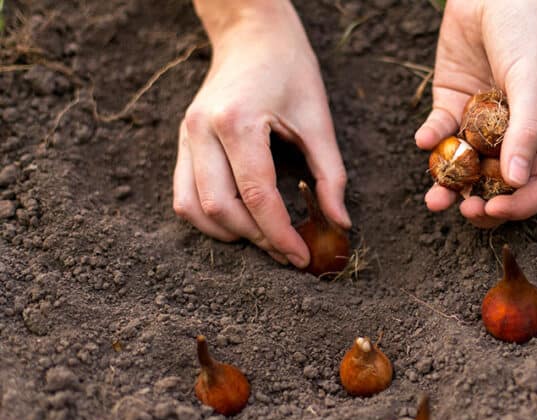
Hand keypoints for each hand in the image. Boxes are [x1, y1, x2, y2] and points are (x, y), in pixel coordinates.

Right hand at [174, 0, 349, 266]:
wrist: (252, 34)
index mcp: (238, 122)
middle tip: (288, 252)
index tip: (302, 258)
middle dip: (257, 239)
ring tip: (265, 240)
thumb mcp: (319, 120)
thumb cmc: (290, 70)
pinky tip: (241, 222)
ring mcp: (186, 136)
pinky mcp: (183, 141)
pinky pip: (183, 195)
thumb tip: (341, 224)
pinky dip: (209, 218)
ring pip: (193, 208)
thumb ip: (331, 175)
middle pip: (220, 208)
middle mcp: (202, 130)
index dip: (281, 234)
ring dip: (229, 234)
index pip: (257, 195)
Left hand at [415, 0, 536, 227]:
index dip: (520, 205)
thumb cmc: (524, 32)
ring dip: (449, 187)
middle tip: (464, 210)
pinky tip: (423, 139)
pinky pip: (440, 134)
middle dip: (481, 203)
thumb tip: (517, 182)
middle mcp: (514, 135)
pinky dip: (430, 140)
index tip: (495, 210)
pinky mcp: (451, 107)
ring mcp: (480, 125)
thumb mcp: (531, 80)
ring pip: (465, 168)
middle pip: (499, 185)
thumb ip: (526, 130)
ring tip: (434, 199)